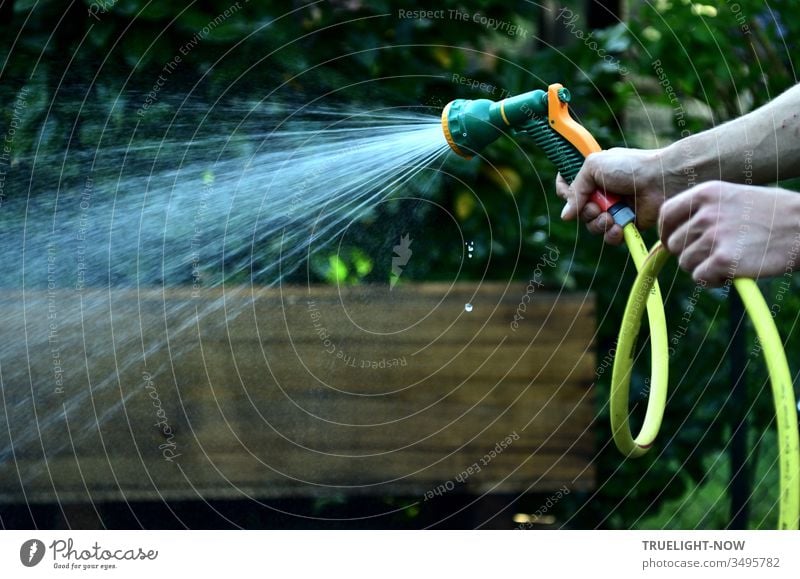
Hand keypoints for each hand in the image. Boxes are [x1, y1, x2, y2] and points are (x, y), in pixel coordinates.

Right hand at [556, 148, 674, 244]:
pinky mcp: (625, 224)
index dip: (564, 193)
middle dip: (586, 212)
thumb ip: (575, 189)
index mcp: (591, 177)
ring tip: (612, 217)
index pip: (567, 187)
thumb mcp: (594, 167)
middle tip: (599, 206)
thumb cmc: (629, 167)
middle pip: (578, 212)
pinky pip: (609, 237)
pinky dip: (612, 235)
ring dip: (599, 224)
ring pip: (592, 227)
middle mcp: (600, 194)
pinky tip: (619, 227)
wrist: (660, 179)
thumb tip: (566, 216)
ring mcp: (613, 210)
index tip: (567, 194)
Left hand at [659, 181, 799, 285]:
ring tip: (731, 259)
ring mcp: (713, 236)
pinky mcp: (723, 260)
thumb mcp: (733, 198)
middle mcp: (705, 213)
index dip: (667, 232)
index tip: (674, 243)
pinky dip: (713, 280)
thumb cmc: (773, 214)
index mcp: (705, 193)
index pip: (666, 214)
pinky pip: (700, 277)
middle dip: (690, 253)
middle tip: (715, 254)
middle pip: (674, 244)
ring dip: (703, 267)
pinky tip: (733, 272)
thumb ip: (703, 212)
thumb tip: (672, 236)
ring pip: (686, 263)